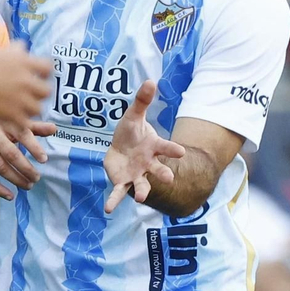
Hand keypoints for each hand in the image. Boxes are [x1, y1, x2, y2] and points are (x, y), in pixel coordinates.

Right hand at [0, 42, 52, 138]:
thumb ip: (14, 50)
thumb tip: (23, 47)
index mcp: (24, 62)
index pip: (48, 68)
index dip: (44, 74)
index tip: (38, 77)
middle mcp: (26, 80)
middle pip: (47, 90)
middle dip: (39, 93)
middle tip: (30, 95)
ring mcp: (20, 98)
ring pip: (38, 108)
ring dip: (31, 109)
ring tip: (21, 108)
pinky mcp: (12, 115)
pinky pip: (26, 122)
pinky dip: (20, 122)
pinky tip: (13, 118)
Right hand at [0, 119, 54, 200]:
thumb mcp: (13, 119)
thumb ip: (34, 126)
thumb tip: (54, 129)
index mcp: (5, 122)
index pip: (22, 134)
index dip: (33, 147)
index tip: (43, 159)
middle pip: (11, 154)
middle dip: (26, 168)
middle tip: (37, 177)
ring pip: (0, 166)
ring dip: (15, 178)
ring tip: (28, 185)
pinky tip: (9, 195)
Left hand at [103, 80, 184, 212]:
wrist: (120, 148)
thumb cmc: (131, 133)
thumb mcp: (133, 115)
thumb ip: (142, 101)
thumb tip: (150, 80)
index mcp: (154, 147)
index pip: (165, 147)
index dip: (173, 150)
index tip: (182, 152)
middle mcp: (148, 163)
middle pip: (158, 170)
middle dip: (164, 174)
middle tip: (170, 178)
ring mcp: (137, 175)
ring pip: (142, 185)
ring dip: (142, 191)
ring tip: (140, 198)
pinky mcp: (123, 182)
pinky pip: (119, 193)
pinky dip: (113, 201)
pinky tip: (107, 210)